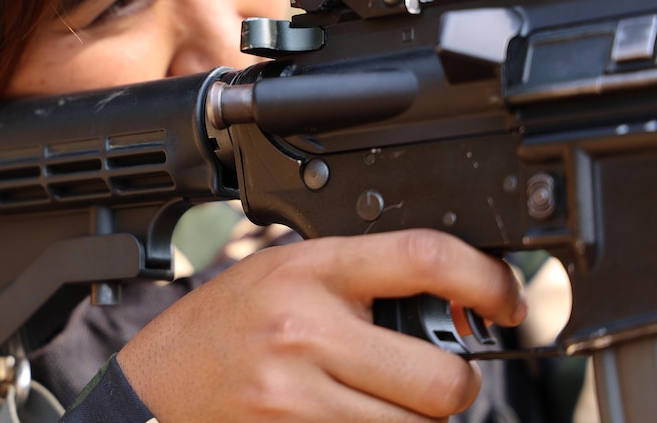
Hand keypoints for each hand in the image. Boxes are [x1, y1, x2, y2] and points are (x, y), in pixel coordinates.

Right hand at [117, 229, 526, 422]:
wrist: (160, 382)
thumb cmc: (226, 321)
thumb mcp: (287, 269)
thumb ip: (360, 275)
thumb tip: (447, 293)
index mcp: (311, 269)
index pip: (422, 258)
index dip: (485, 279)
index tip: (505, 298)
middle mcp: (308, 330)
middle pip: (442, 379)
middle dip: (454, 383)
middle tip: (435, 373)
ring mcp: (300, 396)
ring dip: (417, 418)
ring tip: (380, 394)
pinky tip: (352, 413)